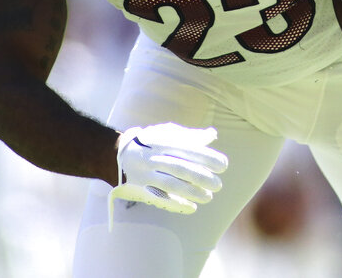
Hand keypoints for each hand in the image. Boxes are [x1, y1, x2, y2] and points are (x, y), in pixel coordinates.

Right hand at [108, 123, 227, 225]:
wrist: (118, 155)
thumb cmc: (150, 143)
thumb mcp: (167, 133)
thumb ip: (190, 136)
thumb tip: (212, 135)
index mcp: (163, 142)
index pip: (187, 149)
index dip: (206, 157)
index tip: (223, 165)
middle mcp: (154, 158)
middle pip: (180, 168)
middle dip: (201, 177)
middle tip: (218, 184)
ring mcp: (147, 175)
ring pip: (170, 185)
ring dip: (191, 193)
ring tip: (209, 197)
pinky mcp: (141, 189)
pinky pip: (159, 198)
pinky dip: (176, 204)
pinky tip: (192, 208)